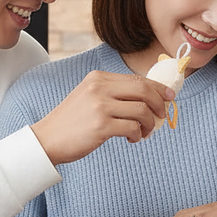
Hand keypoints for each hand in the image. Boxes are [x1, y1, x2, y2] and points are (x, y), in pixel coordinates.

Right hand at [31, 71, 174, 165]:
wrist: (47, 139)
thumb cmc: (71, 122)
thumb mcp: (89, 97)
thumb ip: (114, 93)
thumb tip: (149, 97)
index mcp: (98, 78)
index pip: (137, 79)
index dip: (158, 88)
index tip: (169, 97)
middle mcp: (99, 88)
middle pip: (144, 90)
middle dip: (159, 103)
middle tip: (162, 115)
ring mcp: (100, 106)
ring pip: (142, 110)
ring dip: (149, 123)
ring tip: (144, 132)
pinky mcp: (101, 126)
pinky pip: (133, 128)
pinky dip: (138, 135)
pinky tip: (132, 139)